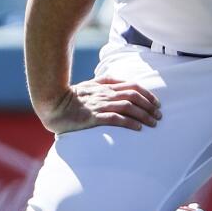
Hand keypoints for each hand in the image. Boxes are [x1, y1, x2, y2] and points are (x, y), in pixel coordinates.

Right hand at [37, 77, 161, 133]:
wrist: (52, 105)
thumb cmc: (71, 97)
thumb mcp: (89, 85)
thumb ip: (104, 82)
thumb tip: (120, 82)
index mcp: (105, 86)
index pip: (132, 86)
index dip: (147, 94)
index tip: (156, 103)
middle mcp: (105, 94)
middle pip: (134, 96)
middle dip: (149, 105)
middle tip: (159, 115)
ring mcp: (100, 105)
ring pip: (128, 106)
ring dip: (144, 114)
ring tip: (153, 123)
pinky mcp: (93, 117)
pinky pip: (115, 118)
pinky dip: (129, 122)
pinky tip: (138, 128)